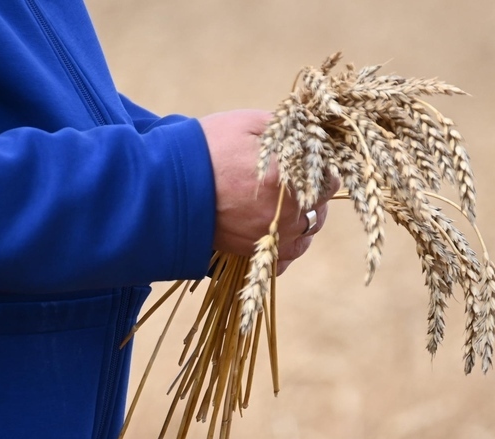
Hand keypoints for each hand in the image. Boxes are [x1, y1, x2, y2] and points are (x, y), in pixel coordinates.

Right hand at [199, 110, 337, 273]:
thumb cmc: (206, 148)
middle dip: (315, 194)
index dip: (326, 170)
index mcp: (288, 180)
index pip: (330, 181)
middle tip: (301, 181)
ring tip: (290, 204)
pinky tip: (281, 230)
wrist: (164, 185)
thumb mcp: (248, 124)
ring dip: (304, 220)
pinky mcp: (253, 253)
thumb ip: (287, 128)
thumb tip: (311, 132)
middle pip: (320, 210)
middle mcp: (285, 215)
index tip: (316, 163)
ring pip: (306, 235)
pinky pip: (284, 258)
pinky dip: (287, 246)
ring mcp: (270, 238)